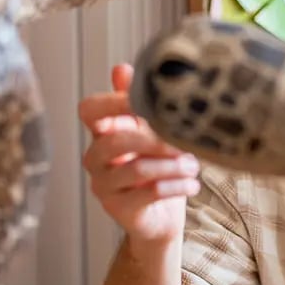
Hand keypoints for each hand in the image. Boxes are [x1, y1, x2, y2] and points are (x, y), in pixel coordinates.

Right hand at [79, 63, 200, 246]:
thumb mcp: (151, 131)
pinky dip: (176, 186)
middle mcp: (95, 157)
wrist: (161, 216)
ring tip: (194, 165)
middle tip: (186, 142)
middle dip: (157, 139)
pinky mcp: (117, 208)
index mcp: (101, 132)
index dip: (113, 101)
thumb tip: (121, 68)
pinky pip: (148, 193)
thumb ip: (138, 102)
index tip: (146, 102)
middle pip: (117, 139)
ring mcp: (103, 184)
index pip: (89, 110)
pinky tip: (193, 184)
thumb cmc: (157, 166)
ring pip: (137, 168)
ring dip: (172, 165)